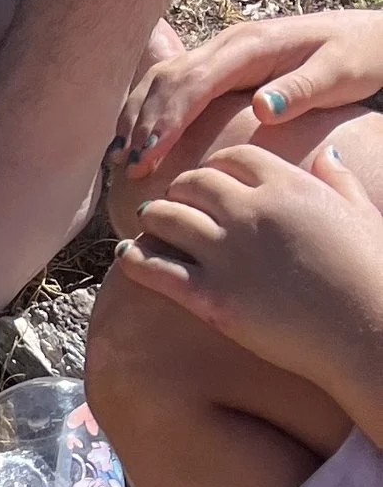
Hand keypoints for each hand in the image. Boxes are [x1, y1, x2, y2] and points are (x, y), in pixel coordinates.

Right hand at [115, 12, 382, 182]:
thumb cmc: (357, 57)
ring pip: (163, 79)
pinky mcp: (220, 65)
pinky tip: (135, 139)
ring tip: (120, 159)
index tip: (147, 157)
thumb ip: (300, 91)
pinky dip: (147, 110)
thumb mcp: (340, 74)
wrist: (368, 36)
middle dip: (142, 123)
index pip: (195, 82)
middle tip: (127, 168)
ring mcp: (221, 53)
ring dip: (137, 116)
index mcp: (252, 47)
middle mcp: (229, 45)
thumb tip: (262, 108)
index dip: (166, 120)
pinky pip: (172, 83)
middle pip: (169, 79)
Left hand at [119, 135, 382, 385]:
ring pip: (165, 218)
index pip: (233, 159)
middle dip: (178, 191)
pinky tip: (127, 258)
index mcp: (288, 185)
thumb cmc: (372, 274)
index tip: (207, 183)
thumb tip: (327, 156)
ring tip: (146, 227)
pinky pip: (154, 269)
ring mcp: (227, 253)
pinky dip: (134, 259)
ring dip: (151, 219)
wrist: (367, 330)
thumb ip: (339, 181)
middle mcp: (252, 210)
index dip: (215, 168)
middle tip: (170, 205)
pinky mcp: (211, 297)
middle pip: (193, 184)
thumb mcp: (362, 213)